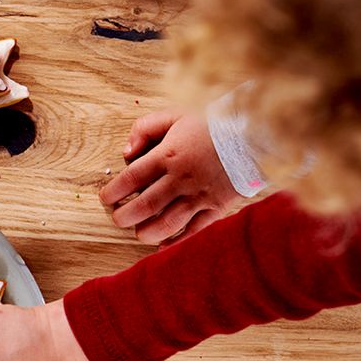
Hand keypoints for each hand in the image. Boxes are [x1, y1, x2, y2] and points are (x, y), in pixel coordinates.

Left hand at [99, 110, 240, 245]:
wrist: (254, 131)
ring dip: (147, 233)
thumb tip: (125, 153)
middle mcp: (181, 178)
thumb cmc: (211, 123)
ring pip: (167, 223)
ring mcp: (200, 195)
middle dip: (124, 217)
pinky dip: (176, 242)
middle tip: (118, 219)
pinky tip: (162, 245)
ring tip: (139, 233)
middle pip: (144, 206)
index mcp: (167, 155)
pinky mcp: (217, 207)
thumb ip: (144, 129)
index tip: (106, 198)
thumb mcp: (174, 115)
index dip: (113, 192)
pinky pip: (194, 231)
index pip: (131, 178)